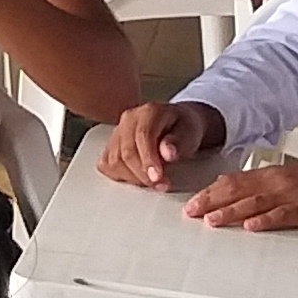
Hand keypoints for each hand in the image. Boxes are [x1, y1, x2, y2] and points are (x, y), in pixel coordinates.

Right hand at [101, 98, 224, 185]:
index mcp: (150, 112)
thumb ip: (180, 142)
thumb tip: (167, 153)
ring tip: (152, 182)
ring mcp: (117, 132)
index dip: (148, 160)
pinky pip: (106, 165)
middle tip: (160, 185)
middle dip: (143, 174)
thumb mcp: (191, 133)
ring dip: (133, 178)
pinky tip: (137, 177)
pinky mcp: (110, 145)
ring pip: (114, 161)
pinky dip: (120, 176)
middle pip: (126, 151)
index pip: (143, 136)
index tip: (157, 178)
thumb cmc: (184, 129)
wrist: (177, 126)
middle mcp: (129, 119)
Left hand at [183, 157, 297, 232]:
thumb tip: (244, 191)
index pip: (237, 179)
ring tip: (211, 220)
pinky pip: (283, 215)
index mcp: (278, 173)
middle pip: (239, 189)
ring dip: (230, 212)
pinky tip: (251, 226)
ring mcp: (295, 195)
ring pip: (255, 202)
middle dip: (212, 200)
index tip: (195, 199)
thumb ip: (270, 184)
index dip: (212, 190)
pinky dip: (266, 220)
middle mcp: (282, 180)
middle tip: (191, 212)